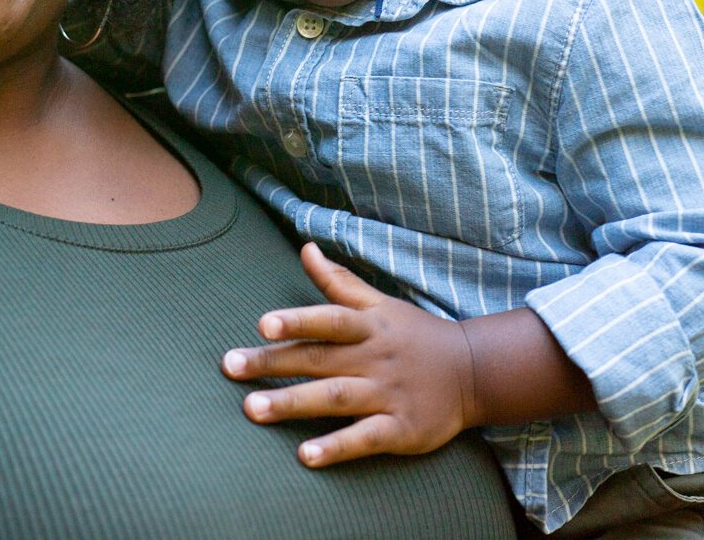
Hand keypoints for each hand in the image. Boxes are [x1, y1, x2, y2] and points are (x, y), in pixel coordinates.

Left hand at [220, 242, 478, 466]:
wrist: (473, 371)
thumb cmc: (414, 335)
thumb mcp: (380, 303)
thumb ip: (338, 282)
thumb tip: (305, 248)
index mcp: (369, 326)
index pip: (329, 320)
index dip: (297, 320)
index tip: (262, 324)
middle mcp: (375, 358)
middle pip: (319, 360)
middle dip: (273, 364)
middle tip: (230, 368)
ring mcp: (388, 394)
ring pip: (335, 398)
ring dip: (293, 404)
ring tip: (251, 410)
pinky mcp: (401, 428)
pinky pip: (365, 438)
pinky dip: (336, 447)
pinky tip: (305, 456)